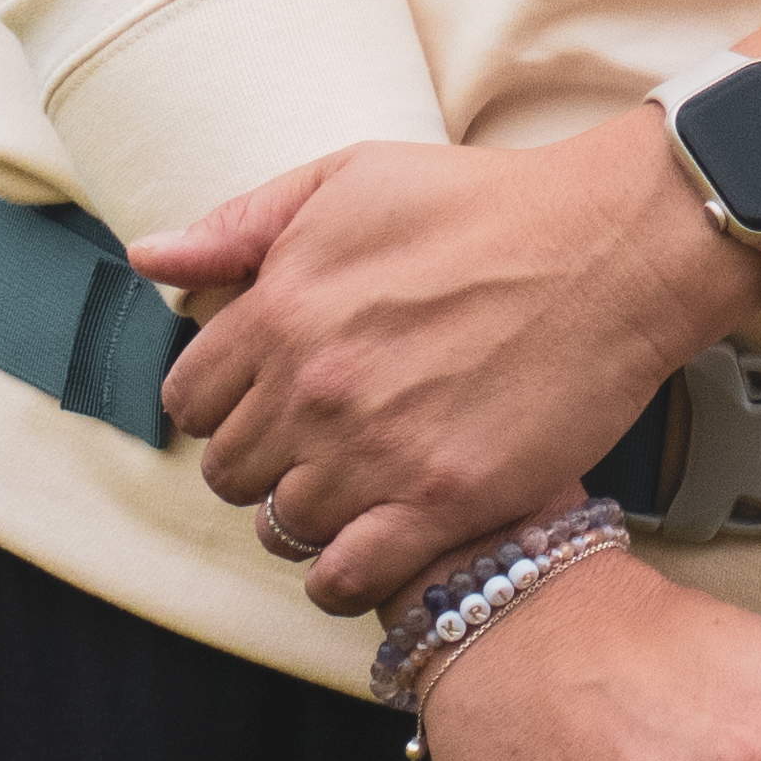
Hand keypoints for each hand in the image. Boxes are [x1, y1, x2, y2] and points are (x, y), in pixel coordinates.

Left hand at [140, 122, 752, 617]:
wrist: (610, 249)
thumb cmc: (483, 204)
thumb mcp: (346, 181)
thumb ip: (240, 226)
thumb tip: (150, 256)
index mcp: (280, 310)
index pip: (188, 399)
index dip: (220, 404)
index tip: (261, 400)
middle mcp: (315, 389)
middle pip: (227, 471)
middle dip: (258, 461)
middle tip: (310, 445)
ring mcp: (377, 451)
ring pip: (282, 526)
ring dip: (307, 513)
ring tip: (353, 486)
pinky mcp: (445, 501)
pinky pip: (345, 578)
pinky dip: (340, 576)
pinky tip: (366, 546)